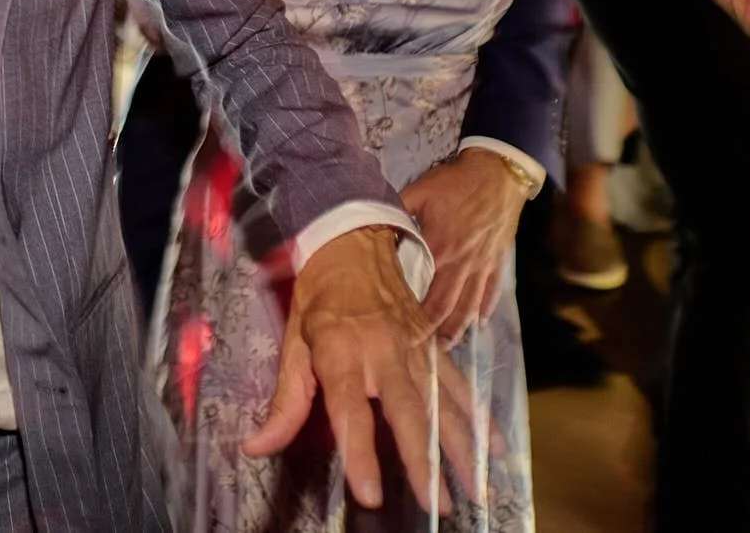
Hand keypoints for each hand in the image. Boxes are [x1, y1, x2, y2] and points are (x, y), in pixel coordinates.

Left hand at [244, 225, 473, 510]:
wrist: (354, 242)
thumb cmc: (319, 299)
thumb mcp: (292, 343)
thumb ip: (284, 403)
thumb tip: (255, 447)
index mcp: (340, 350)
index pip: (350, 411)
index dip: (359, 453)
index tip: (371, 494)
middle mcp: (383, 351)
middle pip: (407, 412)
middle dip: (424, 461)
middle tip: (438, 506)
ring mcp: (415, 348)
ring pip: (443, 403)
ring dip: (461, 448)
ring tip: (477, 490)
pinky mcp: (435, 345)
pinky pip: (460, 385)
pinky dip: (479, 418)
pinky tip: (494, 448)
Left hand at [402, 149, 529, 339]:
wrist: (498, 172)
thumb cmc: (456, 181)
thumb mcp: (419, 190)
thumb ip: (397, 210)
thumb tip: (375, 225)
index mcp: (440, 249)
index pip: (427, 293)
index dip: (417, 318)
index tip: (405, 336)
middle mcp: (462, 264)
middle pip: (450, 307)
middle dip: (437, 332)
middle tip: (426, 354)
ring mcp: (483, 264)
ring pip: (472, 304)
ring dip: (461, 327)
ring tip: (449, 345)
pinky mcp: (498, 259)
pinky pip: (492, 289)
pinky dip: (485, 307)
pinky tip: (479, 322)